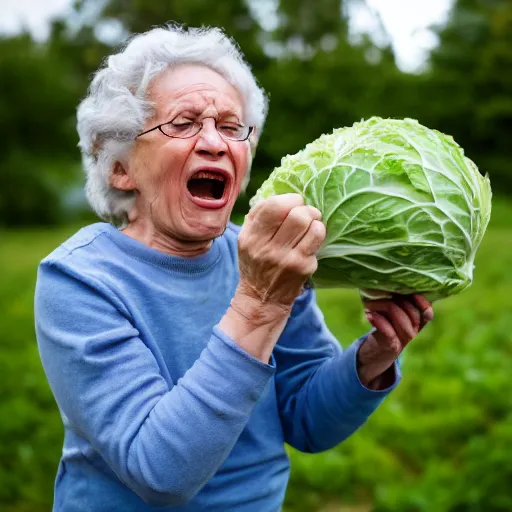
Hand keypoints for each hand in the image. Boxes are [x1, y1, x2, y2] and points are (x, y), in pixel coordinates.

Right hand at [237, 193, 325, 308]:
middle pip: (298, 215)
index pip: (274, 207)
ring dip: (314, 220)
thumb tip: (281, 194)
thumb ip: (258, 214)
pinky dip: (317, 233)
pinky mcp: (304, 268)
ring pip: (312, 226)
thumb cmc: (255, 262)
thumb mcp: (246, 238)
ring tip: (309, 223)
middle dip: (305, 209)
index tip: (291, 204)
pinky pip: (318, 240)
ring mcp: (288, 260)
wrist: (262, 298)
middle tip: (304, 213)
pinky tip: (310, 239)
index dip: (289, 200)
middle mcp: (268, 249)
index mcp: (251, 237)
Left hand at [357, 293, 433, 388]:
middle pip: (415, 316)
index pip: (427, 313)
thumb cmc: (380, 325)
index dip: (423, 304)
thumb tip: (388, 278)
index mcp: (415, 323)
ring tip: (372, 302)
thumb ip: (394, 299)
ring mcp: (402, 341)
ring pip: (405, 326)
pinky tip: (369, 314)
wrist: (372, 352)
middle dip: (402, 302)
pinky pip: (390, 334)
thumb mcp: (388, 311)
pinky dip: (380, 322)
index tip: (414, 293)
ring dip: (389, 309)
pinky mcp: (390, 347)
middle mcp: (411, 332)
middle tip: (385, 293)